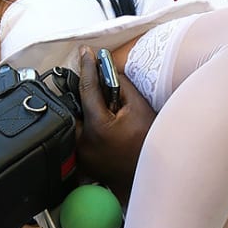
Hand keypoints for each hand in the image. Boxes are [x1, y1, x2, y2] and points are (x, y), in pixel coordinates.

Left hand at [76, 47, 154, 205]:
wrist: (153, 176)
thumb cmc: (150, 143)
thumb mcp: (139, 108)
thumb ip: (120, 86)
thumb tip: (108, 71)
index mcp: (97, 127)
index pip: (87, 89)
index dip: (87, 67)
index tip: (85, 52)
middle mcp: (83, 142)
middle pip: (74, 107)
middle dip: (82, 93)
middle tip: (93, 80)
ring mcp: (81, 156)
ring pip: (75, 124)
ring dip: (84, 111)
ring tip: (102, 107)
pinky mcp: (83, 164)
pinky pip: (79, 139)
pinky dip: (86, 128)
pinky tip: (101, 125)